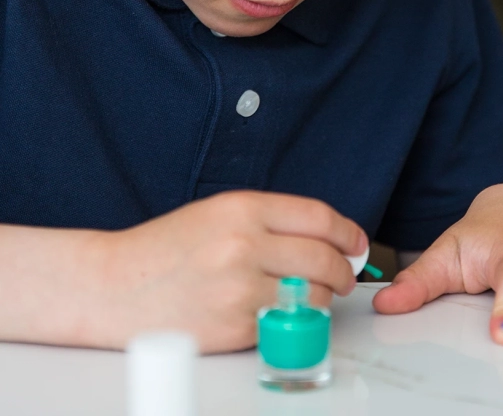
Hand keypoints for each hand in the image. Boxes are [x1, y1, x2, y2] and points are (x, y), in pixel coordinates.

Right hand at [93, 191, 365, 352]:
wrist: (113, 287)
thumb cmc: (165, 250)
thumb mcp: (217, 215)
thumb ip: (271, 222)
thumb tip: (325, 237)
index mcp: (241, 209)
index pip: (318, 216)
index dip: (347, 232)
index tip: (355, 243)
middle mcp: (243, 244)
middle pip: (323, 256)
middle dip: (344, 269)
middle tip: (344, 275)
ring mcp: (240, 288)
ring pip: (312, 294)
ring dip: (324, 297)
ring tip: (314, 294)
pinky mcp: (236, 326)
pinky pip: (287, 323)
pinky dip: (295, 319)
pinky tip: (286, 312)